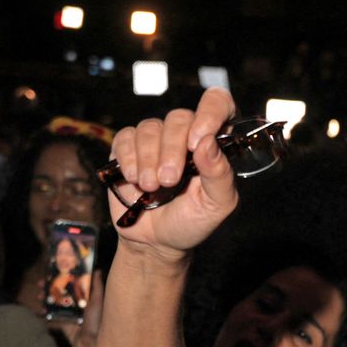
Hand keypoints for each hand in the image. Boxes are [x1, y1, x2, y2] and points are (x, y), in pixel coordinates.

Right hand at [106, 89, 241, 259]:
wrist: (156, 242)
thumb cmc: (192, 221)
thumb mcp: (217, 205)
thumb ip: (220, 175)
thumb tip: (208, 142)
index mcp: (213, 142)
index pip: (218, 104)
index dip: (210, 112)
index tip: (198, 140)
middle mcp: (185, 134)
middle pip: (179, 118)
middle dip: (172, 151)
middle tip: (169, 181)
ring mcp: (155, 139)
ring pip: (150, 127)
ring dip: (149, 159)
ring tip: (150, 187)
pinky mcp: (128, 147)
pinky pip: (126, 137)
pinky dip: (128, 158)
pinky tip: (133, 179)